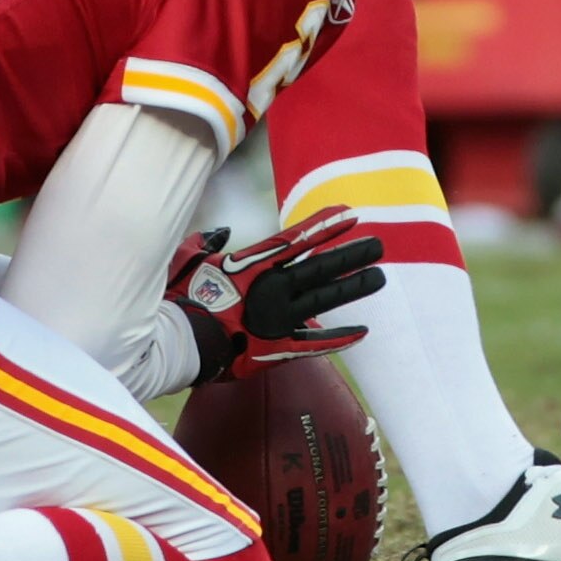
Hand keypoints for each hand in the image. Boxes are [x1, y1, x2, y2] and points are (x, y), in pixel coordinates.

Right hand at [168, 207, 386, 383]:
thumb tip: (220, 233)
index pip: (298, 238)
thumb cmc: (181, 300)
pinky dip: (339, 338)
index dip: (325, 225)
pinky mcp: (279, 347)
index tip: (349, 214)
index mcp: (253, 265)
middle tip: (379, 243)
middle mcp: (274, 287)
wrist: (181, 343)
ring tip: (379, 277)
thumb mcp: (188, 261)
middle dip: (351, 252)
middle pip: (322, 266)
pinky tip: (363, 333)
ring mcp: (280, 318)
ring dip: (353, 286)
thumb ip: (205, 242)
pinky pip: (316, 342)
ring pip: (326, 298)